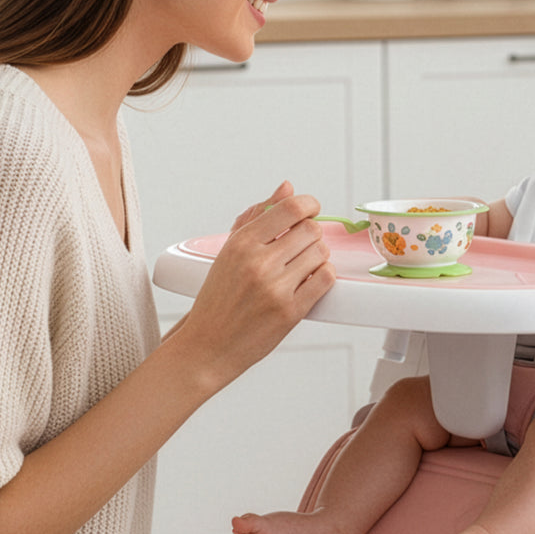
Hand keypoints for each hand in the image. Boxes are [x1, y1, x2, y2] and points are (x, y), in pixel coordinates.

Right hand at [176, 182, 334, 389]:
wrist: (208, 345)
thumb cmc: (219, 298)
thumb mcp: (229, 252)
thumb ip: (258, 217)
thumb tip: (286, 187)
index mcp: (241, 244)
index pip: (290, 208)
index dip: (309, 204)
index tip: (310, 210)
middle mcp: (258, 263)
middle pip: (311, 230)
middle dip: (312, 235)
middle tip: (302, 246)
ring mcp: (276, 288)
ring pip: (321, 253)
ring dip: (318, 257)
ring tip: (303, 266)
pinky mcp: (290, 311)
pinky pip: (326, 279)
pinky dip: (324, 276)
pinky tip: (310, 280)